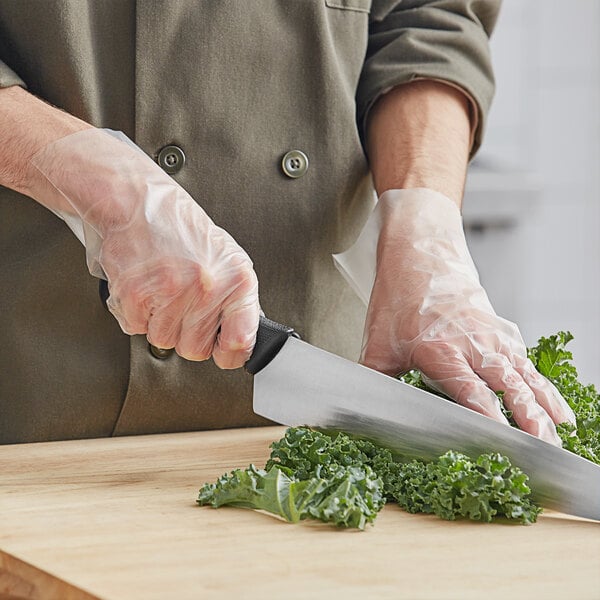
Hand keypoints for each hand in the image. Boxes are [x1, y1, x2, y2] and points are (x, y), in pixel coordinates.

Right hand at [29, 128, 258, 368]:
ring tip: (161, 290)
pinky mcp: (135, 294)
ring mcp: (170, 292)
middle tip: (181, 305)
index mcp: (236, 279)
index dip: (230, 353)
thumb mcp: (226, 257)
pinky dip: (136, 313)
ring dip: (159, 322)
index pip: (241, 342)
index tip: (223, 351)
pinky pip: (135, 328)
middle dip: (186, 334)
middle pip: (195, 350)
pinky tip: (144, 288)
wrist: (136, 201)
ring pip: (163, 341)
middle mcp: (206, 287)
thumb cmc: (179, 228)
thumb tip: (242, 337)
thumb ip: (236, 299)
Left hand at [360, 188, 575, 444]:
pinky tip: (557, 408)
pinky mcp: (501, 330)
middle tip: (541, 452)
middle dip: (528, 422)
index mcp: (441, 351)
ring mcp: (492, 336)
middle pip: (508, 388)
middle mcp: (473, 344)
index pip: (471, 393)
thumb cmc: (399, 297)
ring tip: (558, 436)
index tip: (503, 446)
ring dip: (544, 408)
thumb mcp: (377, 342)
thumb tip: (363, 410)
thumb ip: (373, 380)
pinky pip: (528, 362)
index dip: (489, 422)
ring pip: (525, 377)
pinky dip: (544, 386)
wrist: (421, 254)